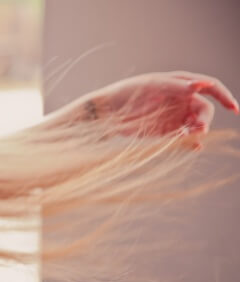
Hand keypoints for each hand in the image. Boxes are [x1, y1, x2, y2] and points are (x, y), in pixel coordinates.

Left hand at [87, 71, 238, 139]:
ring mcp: (174, 117)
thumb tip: (202, 84)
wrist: (106, 113)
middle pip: (205, 110)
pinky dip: (190, 143)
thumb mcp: (151, 86)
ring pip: (196, 126)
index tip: (234, 109)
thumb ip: (177, 86)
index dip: (225, 96)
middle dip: (205, 119)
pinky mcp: (166, 133)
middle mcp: (181, 101)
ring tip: (188, 136)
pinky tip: (193, 147)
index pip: (210, 88)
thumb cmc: (126, 93)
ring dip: (197, 132)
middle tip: (196, 129)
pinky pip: (184, 139)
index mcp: (180, 84)